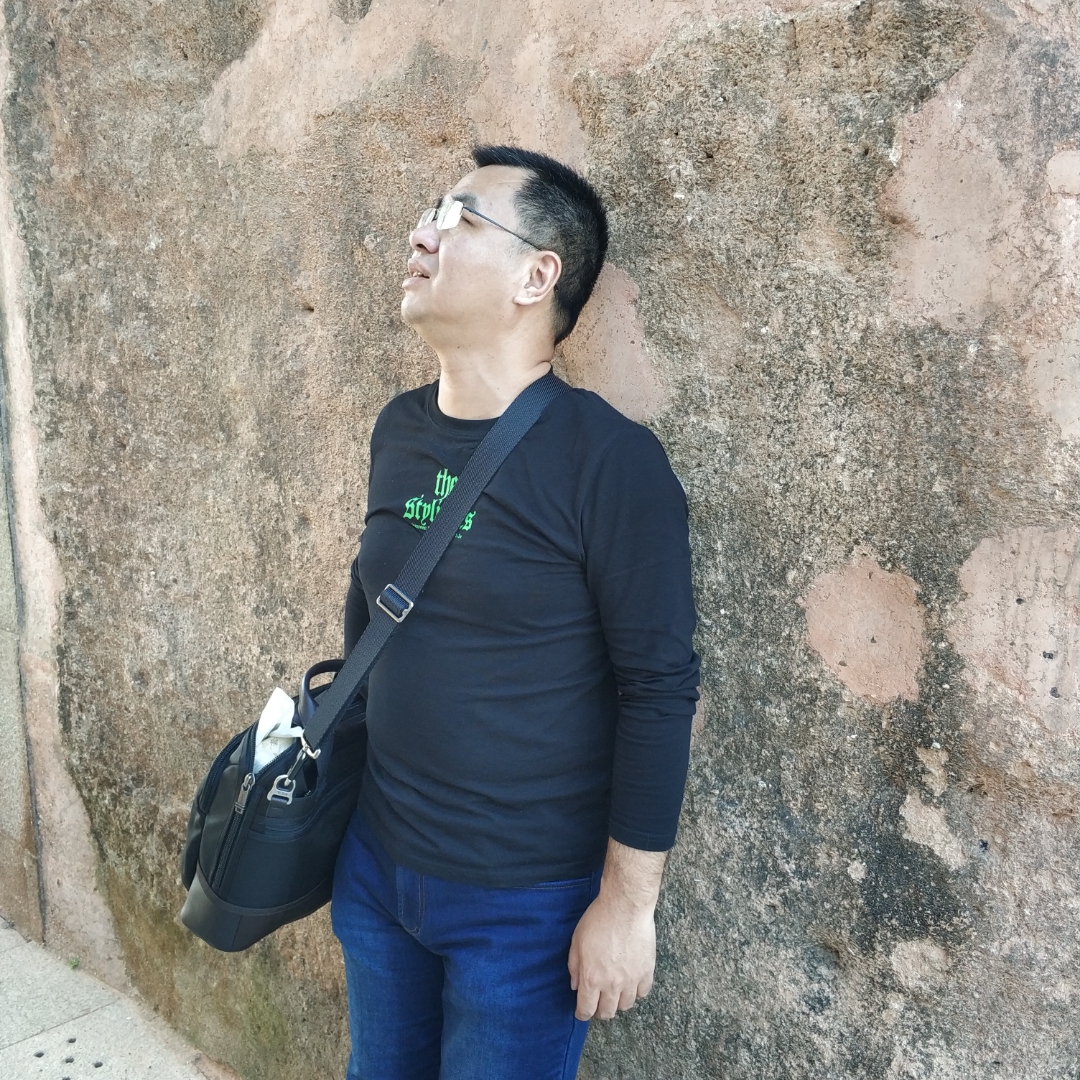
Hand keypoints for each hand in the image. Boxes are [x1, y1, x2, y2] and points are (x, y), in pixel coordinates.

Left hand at [566, 839, 666, 1019]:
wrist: (625, 906)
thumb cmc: (598, 920)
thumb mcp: (576, 941)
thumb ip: (574, 966)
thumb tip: (575, 985)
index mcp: (592, 978)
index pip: (586, 1010)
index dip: (582, 1014)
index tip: (581, 1011)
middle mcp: (612, 985)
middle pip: (607, 1012)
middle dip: (599, 1011)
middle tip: (597, 1002)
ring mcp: (631, 980)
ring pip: (625, 1005)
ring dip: (618, 1002)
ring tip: (614, 993)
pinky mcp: (647, 971)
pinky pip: (642, 993)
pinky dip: (636, 992)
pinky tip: (631, 984)